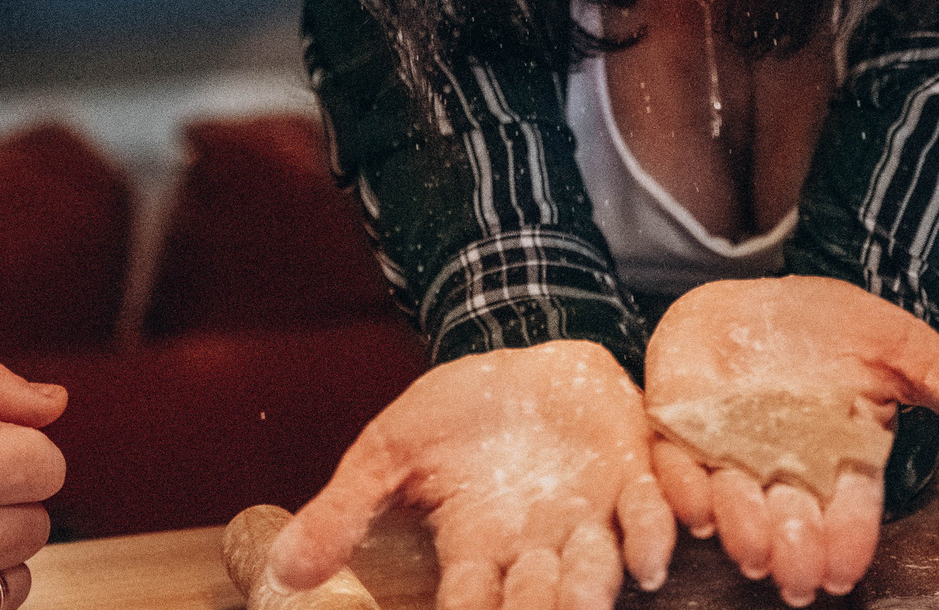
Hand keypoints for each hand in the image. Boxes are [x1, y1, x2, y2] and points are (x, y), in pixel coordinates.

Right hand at [268, 341, 677, 609]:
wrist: (520, 353)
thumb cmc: (456, 410)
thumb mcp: (388, 451)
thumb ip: (343, 510)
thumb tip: (284, 571)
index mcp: (476, 550)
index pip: (468, 607)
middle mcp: (538, 549)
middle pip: (538, 601)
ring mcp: (591, 518)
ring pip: (597, 571)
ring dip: (593, 589)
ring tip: (586, 603)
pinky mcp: (634, 476)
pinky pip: (650, 512)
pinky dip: (654, 531)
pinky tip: (652, 555)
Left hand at [644, 277, 938, 605]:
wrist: (759, 291)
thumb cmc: (833, 328)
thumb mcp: (903, 350)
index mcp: (842, 465)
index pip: (851, 522)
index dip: (845, 546)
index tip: (840, 567)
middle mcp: (784, 475)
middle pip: (789, 532)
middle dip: (793, 551)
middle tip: (796, 563)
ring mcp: (729, 458)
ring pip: (731, 511)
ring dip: (739, 526)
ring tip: (751, 528)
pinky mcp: (678, 433)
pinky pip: (673, 471)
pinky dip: (680, 484)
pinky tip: (694, 485)